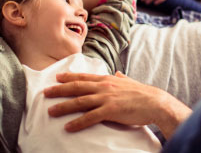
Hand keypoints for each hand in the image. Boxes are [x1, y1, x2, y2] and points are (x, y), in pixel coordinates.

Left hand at [44, 71, 190, 138]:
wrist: (155, 102)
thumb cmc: (143, 94)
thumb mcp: (130, 82)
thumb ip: (121, 78)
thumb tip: (118, 73)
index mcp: (107, 80)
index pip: (84, 77)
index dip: (69, 77)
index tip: (57, 78)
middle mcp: (104, 86)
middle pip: (77, 87)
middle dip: (59, 90)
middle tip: (45, 93)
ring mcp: (106, 98)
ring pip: (80, 101)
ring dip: (63, 107)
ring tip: (50, 112)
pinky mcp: (110, 110)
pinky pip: (90, 117)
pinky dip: (78, 122)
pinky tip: (68, 127)